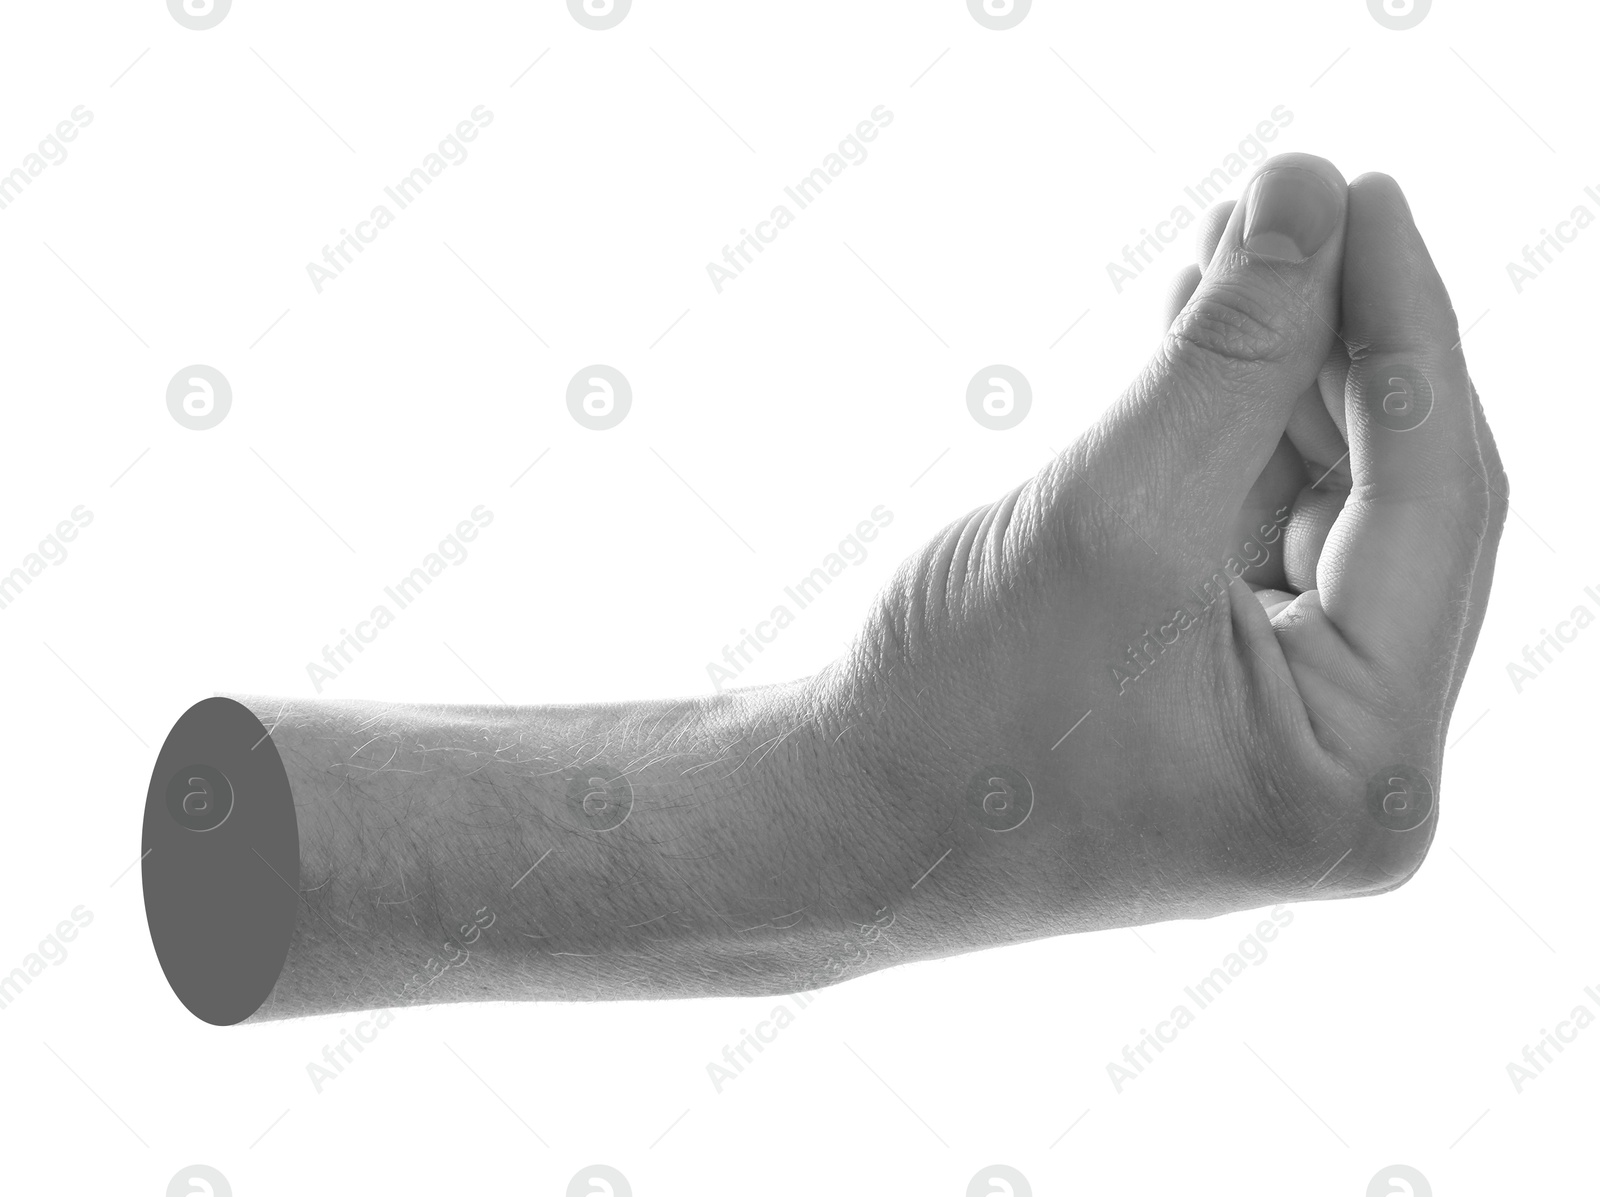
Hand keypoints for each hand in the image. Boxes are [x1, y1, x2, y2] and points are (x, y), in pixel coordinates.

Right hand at [842, 153, 1507, 945]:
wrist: (831, 827)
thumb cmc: (947, 712)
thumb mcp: (1109, 513)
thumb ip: (1232, 352)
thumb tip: (1307, 198)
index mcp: (1365, 773)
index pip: (1438, 505)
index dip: (1403, 329)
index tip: (1356, 194)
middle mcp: (1357, 771)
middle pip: (1396, 509)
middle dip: (1339, 349)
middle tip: (1292, 207)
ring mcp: (1292, 741)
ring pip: (1324, 516)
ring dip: (1283, 384)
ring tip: (1233, 256)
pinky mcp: (1226, 706)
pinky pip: (1259, 547)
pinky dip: (1232, 446)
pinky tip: (1205, 343)